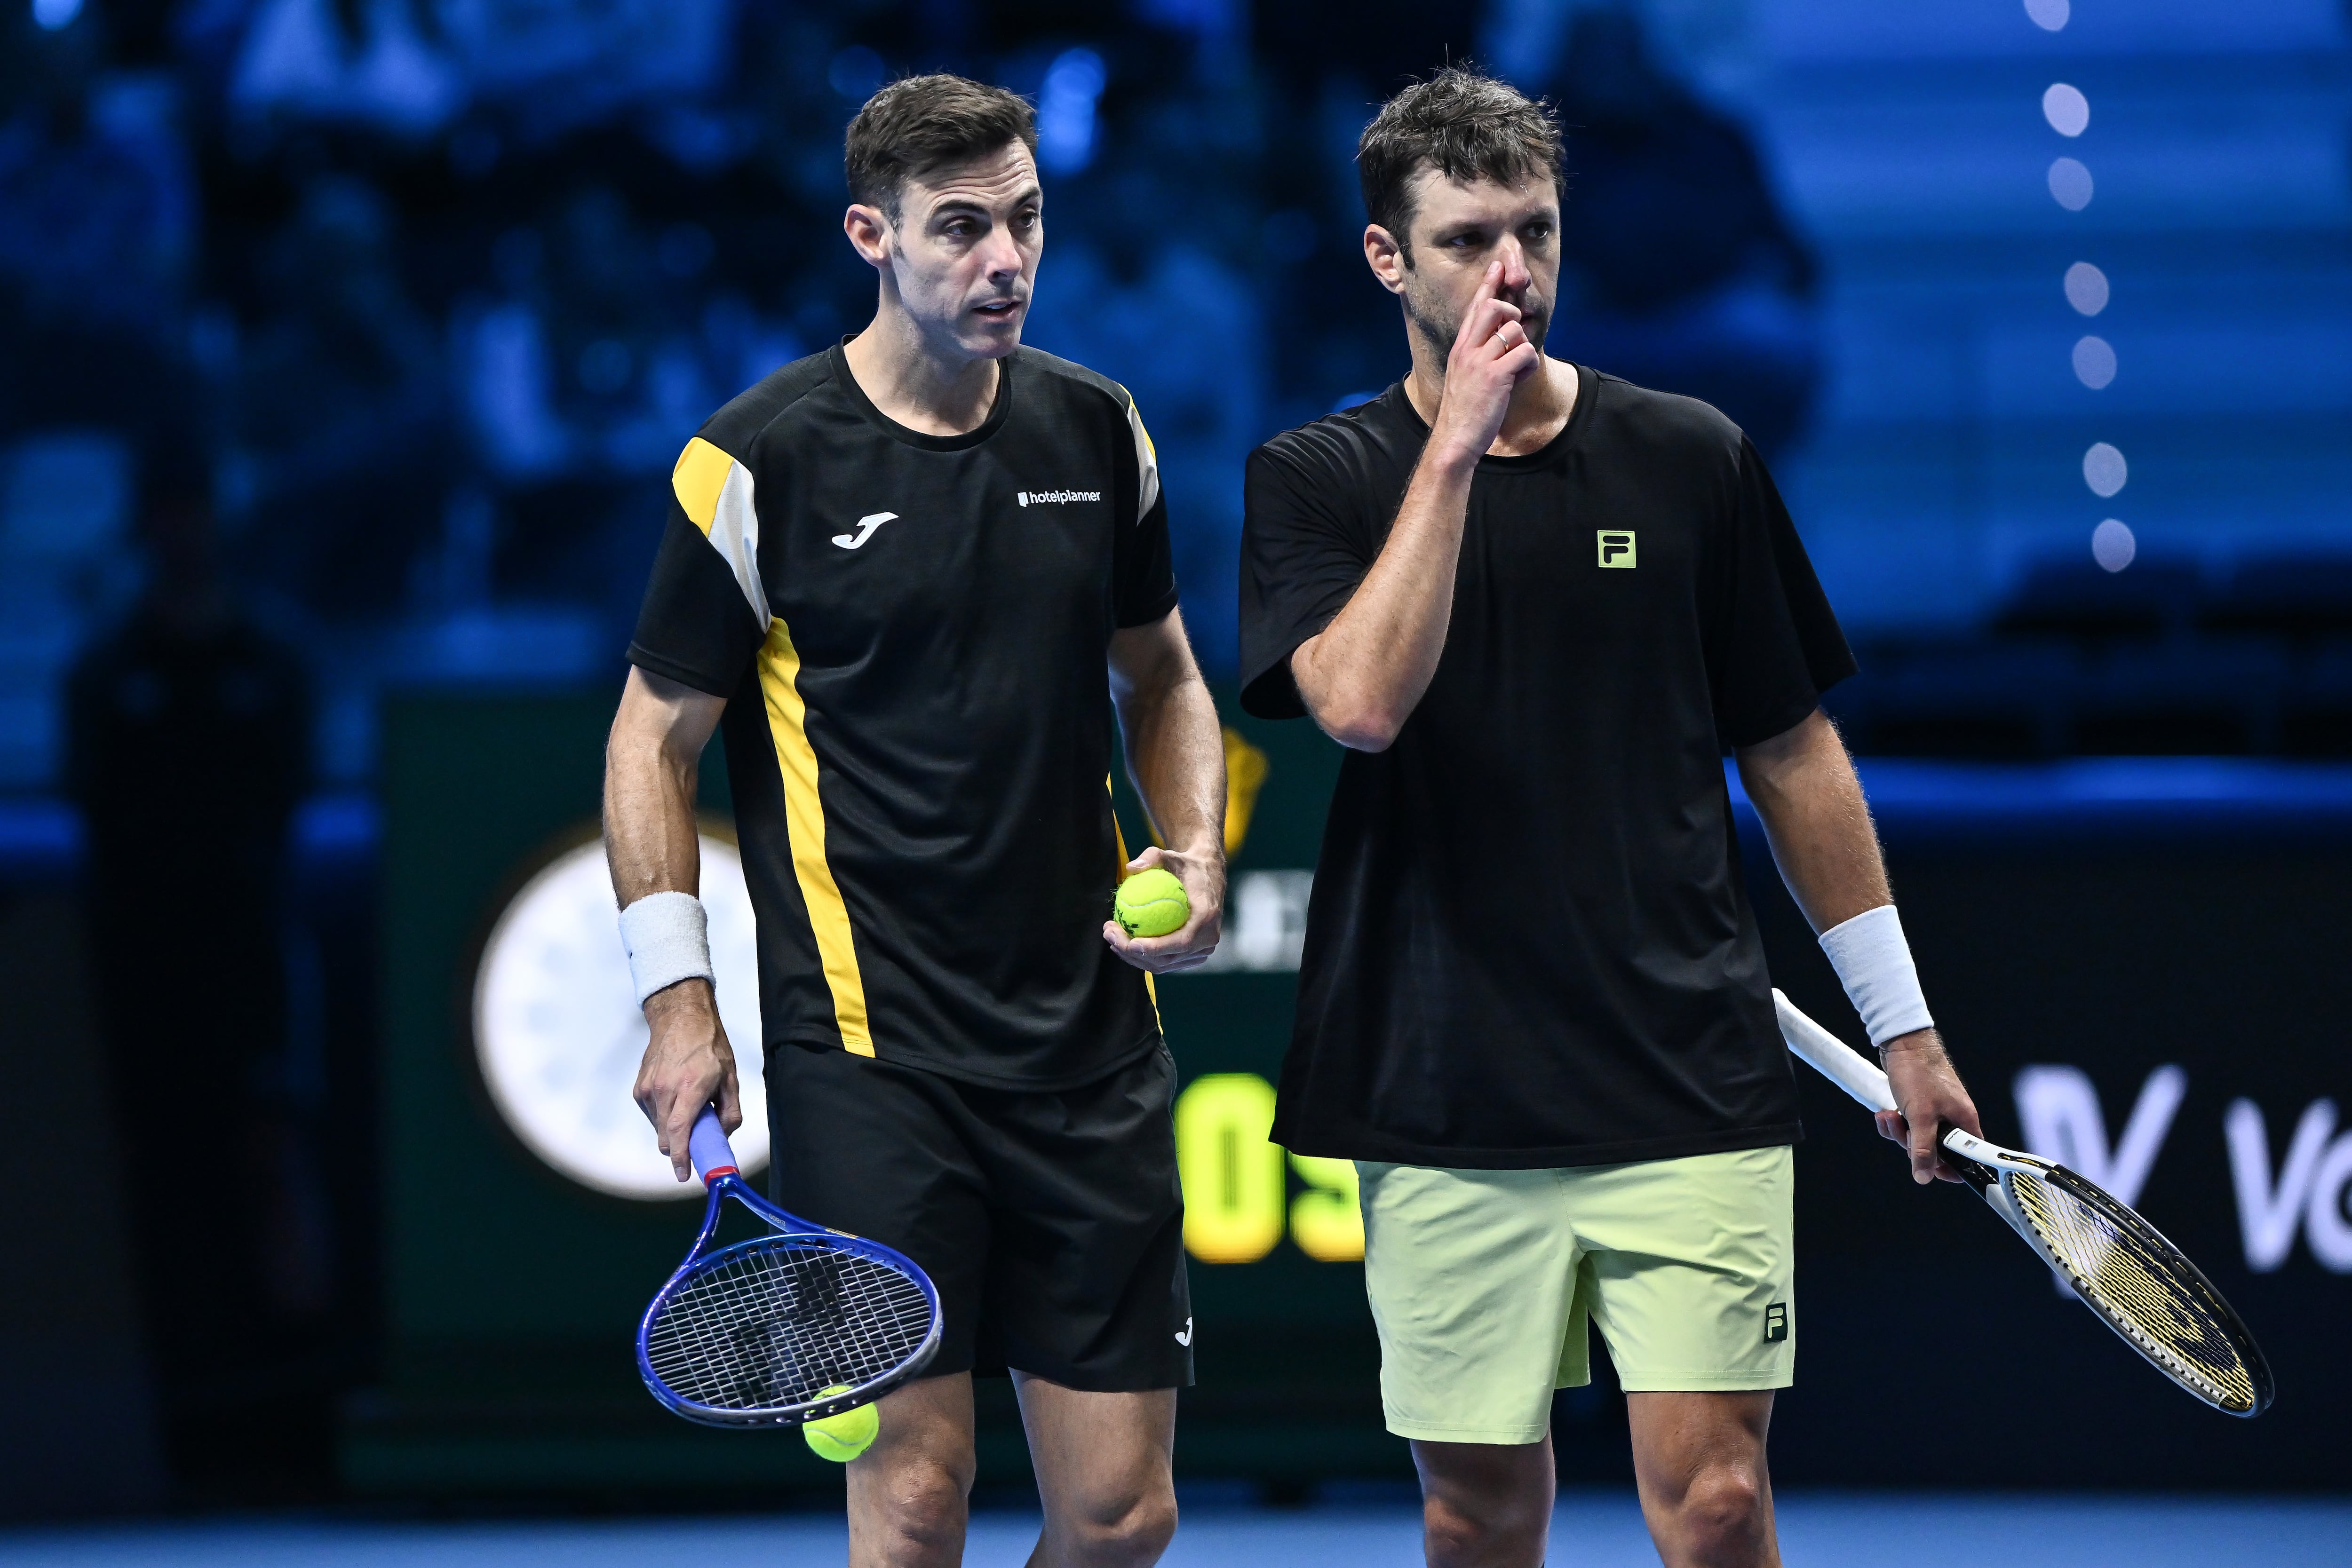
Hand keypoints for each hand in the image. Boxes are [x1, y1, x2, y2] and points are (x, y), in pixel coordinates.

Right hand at [632, 978, 740, 1181]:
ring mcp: (648, 1090)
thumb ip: (730, 1112)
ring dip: (674, 1129)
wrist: (680, 1019)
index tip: (684, 1175)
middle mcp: (663, 1091)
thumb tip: (723, 1137)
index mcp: (689, 1088)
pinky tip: (677, 1097)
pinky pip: (653, 1115)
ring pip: (659, 1129)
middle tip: (699, 1138)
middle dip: (681, 1147)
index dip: (680, 1158)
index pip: (679, 1132)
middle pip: (667, 1138)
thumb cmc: (709, 1046)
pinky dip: (665, 1116)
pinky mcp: (639, 1089)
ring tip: (690, 1105)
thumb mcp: (730, 1077)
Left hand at [1102, 842, 1224, 974]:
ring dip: (1134, 957)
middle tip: (1109, 934)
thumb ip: (1152, 857)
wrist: (1207, 876)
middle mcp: (1208, 939)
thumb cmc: (1185, 865)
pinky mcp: (1194, 955)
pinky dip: (1144, 957)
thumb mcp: (1170, 855)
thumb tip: (1131, 867)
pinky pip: (1166, 961)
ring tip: (1112, 937)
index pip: (1180, 942)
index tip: (1129, 941)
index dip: (1154, 948)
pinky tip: (1124, 942)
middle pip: (1167, 958)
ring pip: (1164, 964)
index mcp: (1206, 918)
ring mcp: (1202, 950)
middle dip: (1133, 953)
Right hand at [1428, 261, 1542, 467]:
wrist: (1454, 439)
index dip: (1489, 284)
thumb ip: (1478, 354)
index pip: (1475, 307)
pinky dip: (1529, 365)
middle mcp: (1468, 349)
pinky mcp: (1496, 376)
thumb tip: (1503, 337)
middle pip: (1495, 307)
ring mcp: (1481, 362)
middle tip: (1513, 336)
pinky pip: (1526, 353)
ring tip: (1515, 369)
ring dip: (1523, 348)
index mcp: (1460, 348)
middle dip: (1512, 314)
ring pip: (1515, 330)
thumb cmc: (1463, 410)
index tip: (1499, 265)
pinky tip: (1519, 379)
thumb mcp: (1465, 376)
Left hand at [1874, 1027, 1981, 1184]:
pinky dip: (1894, 1122)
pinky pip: (1907, 1126)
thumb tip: (1924, 1178)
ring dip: (1899, 1133)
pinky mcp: (1918, 1106)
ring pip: (1917, 1139)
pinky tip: (1885, 1113)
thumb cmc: (1919, 1075)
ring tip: (1889, 1117)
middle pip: (1936, 1152)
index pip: (1967, 1159)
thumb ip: (1923, 1149)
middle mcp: (1953, 1120)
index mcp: (1964, 1123)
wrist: (1903, 1043)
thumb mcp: (1920, 1116)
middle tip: (1904, 1131)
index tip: (1930, 1170)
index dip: (1949, 1169)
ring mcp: (1935, 1113)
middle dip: (1913, 1146)